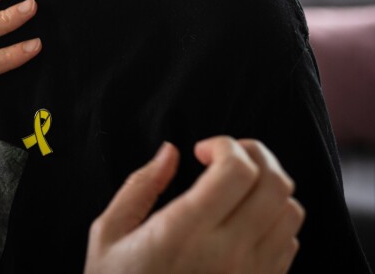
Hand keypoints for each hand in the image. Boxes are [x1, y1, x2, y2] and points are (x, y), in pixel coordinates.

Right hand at [85, 137, 304, 273]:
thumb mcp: (109, 233)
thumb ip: (139, 186)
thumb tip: (170, 152)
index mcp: (185, 232)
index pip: (237, 171)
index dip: (225, 145)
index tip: (200, 151)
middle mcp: (227, 252)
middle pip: (275, 184)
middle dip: (253, 154)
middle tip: (224, 157)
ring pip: (290, 211)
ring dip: (267, 186)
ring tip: (236, 187)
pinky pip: (290, 242)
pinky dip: (274, 219)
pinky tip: (243, 220)